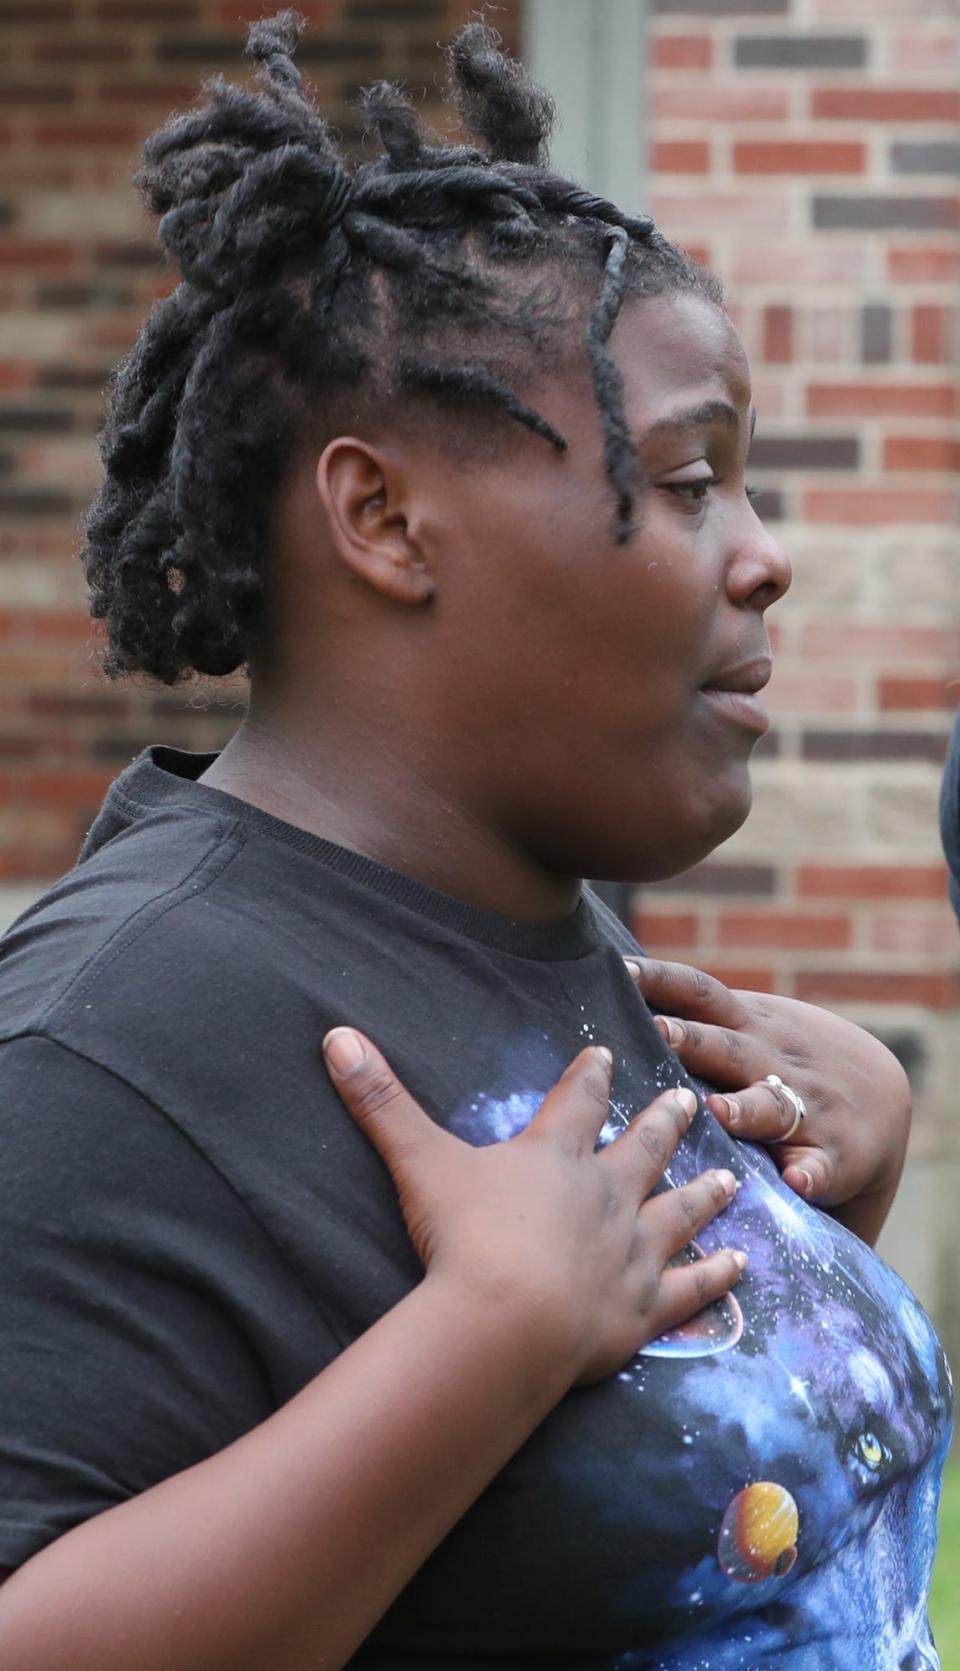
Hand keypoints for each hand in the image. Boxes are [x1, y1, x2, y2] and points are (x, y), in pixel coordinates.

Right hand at [323, 1027, 744, 1384]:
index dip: (590, 1077)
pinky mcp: (642, 1310)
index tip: (606, 1054)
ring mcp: (631, 1252)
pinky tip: (741, 1266)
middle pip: (642, 1149)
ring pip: (679, 1213)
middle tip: (687, 1101)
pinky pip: (691, 1289)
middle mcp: (604, 1194)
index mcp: (554, 1156)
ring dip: (704, 1193)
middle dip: (663, 1123)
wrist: (507, 1321)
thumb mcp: (416, 1161)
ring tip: (730, 1177)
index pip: (578, 1103)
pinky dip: (718, 1278)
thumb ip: (379, 1101)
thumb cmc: (464, 1238)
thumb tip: (335, 1037)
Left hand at [625, 956, 910, 1239]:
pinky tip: (798, 1180)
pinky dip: (811, 1171)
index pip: (700, 993)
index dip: (661, 981)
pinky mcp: (837, 1153)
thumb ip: (698, 1021)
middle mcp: (774, 1060)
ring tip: (720, 1112)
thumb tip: (613, 1008)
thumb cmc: (786, 1062)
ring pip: (774, 1106)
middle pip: (728, 1046)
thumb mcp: (751, 1028)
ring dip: (747, 1107)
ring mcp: (808, 1105)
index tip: (618, 972)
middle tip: (659, 1032)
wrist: (882, 1098)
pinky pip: (823, 1165)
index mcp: (747, 1026)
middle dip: (694, 1039)